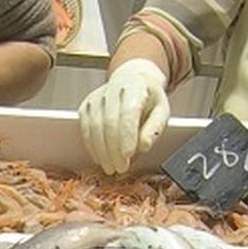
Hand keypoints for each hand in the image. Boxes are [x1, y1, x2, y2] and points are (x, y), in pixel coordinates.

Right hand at [77, 57, 170, 174]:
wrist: (131, 81)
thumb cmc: (148, 98)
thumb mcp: (161, 110)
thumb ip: (155, 128)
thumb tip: (144, 145)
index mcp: (135, 87)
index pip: (128, 112)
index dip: (126, 135)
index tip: (128, 155)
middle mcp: (113, 89)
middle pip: (109, 122)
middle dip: (114, 149)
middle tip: (120, 167)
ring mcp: (96, 97)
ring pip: (94, 127)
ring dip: (101, 151)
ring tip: (110, 167)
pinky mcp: (86, 105)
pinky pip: (85, 128)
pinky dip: (92, 145)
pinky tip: (100, 157)